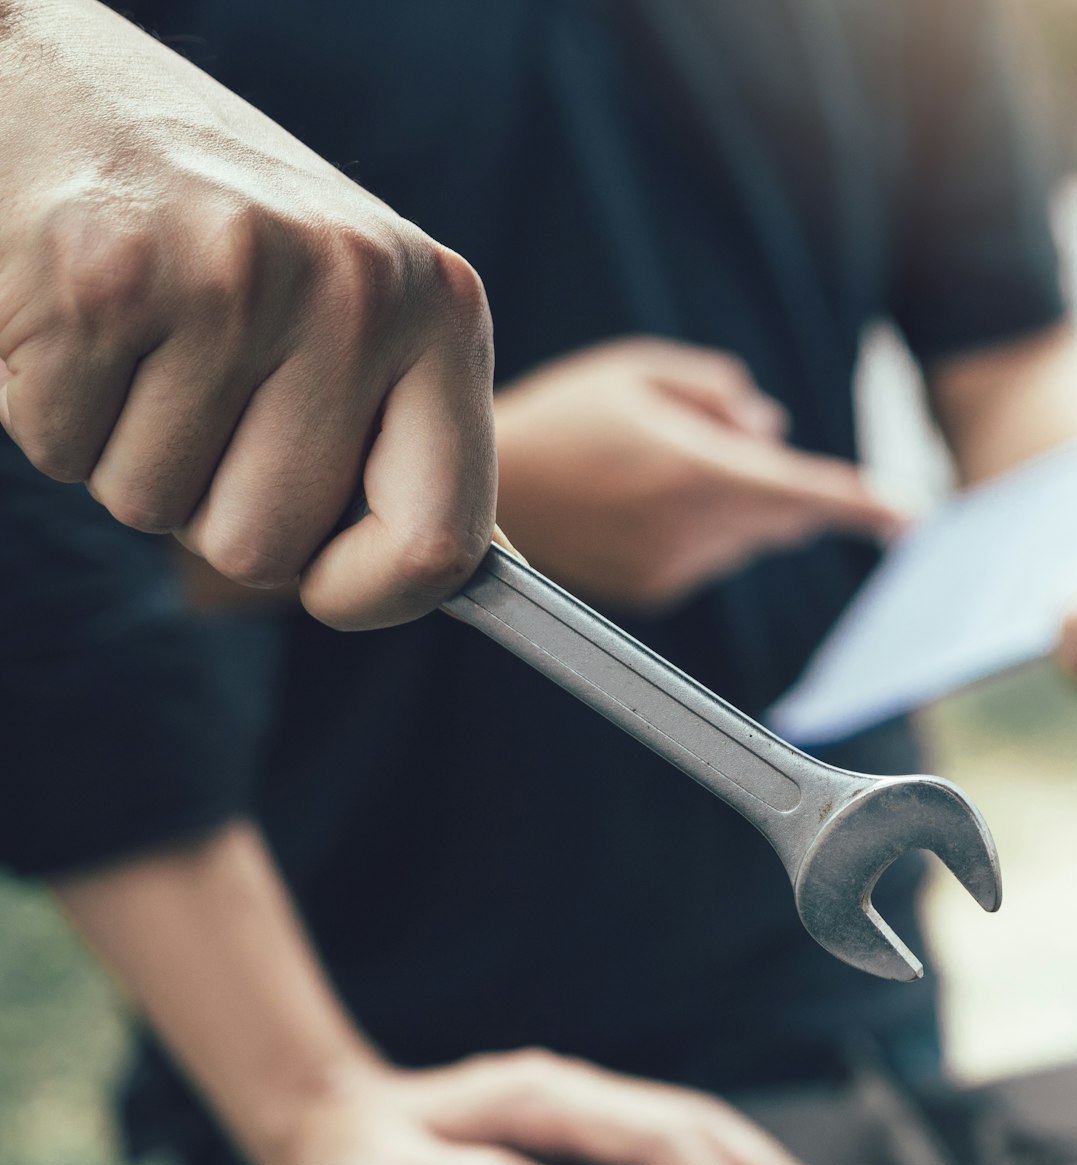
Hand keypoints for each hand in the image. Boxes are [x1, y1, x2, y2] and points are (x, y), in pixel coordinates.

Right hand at [0, 0, 495, 628]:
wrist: (64, 90)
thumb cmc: (229, 231)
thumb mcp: (358, 308)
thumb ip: (405, 432)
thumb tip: (459, 578)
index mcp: (440, 308)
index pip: (442, 540)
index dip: (374, 598)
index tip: (329, 592)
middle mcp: (354, 291)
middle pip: (268, 546)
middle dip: (212, 506)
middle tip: (200, 400)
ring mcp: (232, 282)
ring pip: (153, 507)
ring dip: (127, 453)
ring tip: (143, 345)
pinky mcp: (104, 282)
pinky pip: (63, 450)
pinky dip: (53, 413)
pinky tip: (80, 323)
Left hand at [265, 1050, 821, 1164]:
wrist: (319, 1118)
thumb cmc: (352, 1161)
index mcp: (539, 1101)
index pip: (649, 1135)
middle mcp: (565, 1090)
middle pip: (684, 1115)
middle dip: (749, 1160)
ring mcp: (569, 1101)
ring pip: (678, 1116)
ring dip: (737, 1153)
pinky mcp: (566, 1120)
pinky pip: (653, 1130)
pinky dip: (702, 1154)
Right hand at [494, 338, 902, 608]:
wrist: (476, 489)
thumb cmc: (563, 414)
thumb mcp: (640, 371)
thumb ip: (718, 391)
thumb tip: (770, 428)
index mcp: (695, 469)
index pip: (803, 490)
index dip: (861, 504)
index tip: (907, 519)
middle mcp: (692, 527)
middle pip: (784, 514)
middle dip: (785, 484)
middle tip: (728, 447)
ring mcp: (674, 565)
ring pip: (751, 536)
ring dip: (739, 503)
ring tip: (662, 467)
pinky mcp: (656, 588)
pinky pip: (712, 555)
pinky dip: (704, 527)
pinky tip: (643, 500)